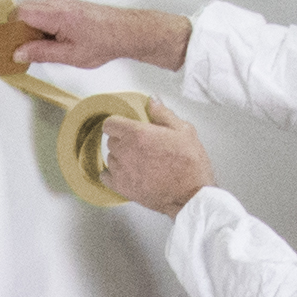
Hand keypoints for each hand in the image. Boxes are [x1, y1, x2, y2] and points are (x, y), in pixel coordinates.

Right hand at [8, 0, 191, 75]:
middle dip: (20, 31)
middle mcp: (58, 3)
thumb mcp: (70, 55)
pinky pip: (44, 12)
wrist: (127, 31)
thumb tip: (19, 53)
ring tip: (44, 47)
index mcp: (57, 14)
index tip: (9, 45)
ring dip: (32, 29)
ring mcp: (63, 2)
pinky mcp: (66, 5)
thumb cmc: (105, 41)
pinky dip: (41, 26)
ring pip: (34, 11)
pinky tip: (52, 41)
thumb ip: (42, 53)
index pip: (20, 14)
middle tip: (25, 50)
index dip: (11, 30)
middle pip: (24, 11)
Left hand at [97, 111, 213, 213]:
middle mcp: (126, 151)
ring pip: (110, 158)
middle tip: (139, 144)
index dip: (118, 123)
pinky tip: (125, 172)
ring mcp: (122, 171)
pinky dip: (112, 174)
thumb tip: (152, 101)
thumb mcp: (183, 130)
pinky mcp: (122, 188)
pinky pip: (106, 177)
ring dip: (120, 157)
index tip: (124, 126)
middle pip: (111, 140)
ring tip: (138, 160)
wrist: (191, 194)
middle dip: (122, 140)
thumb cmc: (190, 164)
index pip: (111, 123)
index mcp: (138, 134)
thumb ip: (163, 114)